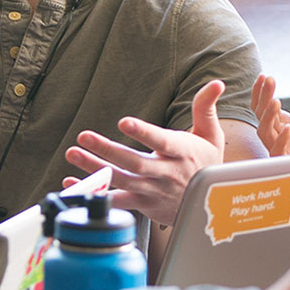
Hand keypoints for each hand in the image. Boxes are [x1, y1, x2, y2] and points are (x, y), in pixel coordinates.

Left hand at [66, 80, 226, 226]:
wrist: (208, 206)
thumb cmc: (206, 164)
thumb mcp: (212, 136)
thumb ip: (206, 108)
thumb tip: (216, 83)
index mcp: (182, 153)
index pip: (162, 141)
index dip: (143, 133)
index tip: (124, 122)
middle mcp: (166, 173)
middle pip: (134, 163)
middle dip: (108, 151)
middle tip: (84, 137)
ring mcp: (153, 191)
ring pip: (122, 181)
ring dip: (95, 169)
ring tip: (73, 154)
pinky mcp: (143, 204)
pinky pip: (116, 200)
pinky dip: (95, 193)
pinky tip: (74, 183)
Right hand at [250, 74, 289, 157]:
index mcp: (277, 124)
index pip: (260, 107)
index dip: (260, 92)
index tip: (263, 76)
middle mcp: (274, 136)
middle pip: (261, 115)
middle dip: (263, 96)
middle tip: (270, 79)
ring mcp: (277, 148)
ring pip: (264, 132)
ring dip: (268, 116)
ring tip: (276, 102)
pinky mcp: (284, 162)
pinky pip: (277, 151)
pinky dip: (281, 139)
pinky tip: (288, 127)